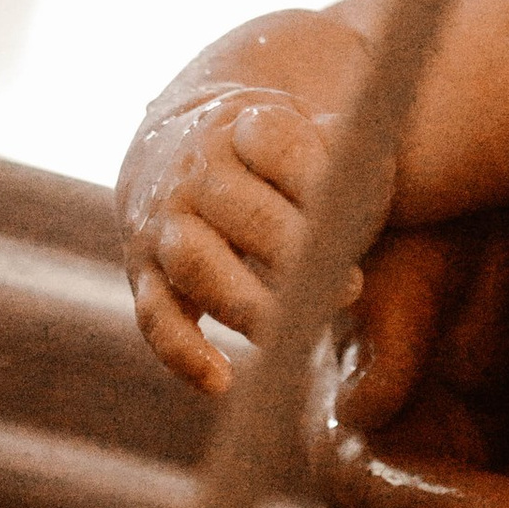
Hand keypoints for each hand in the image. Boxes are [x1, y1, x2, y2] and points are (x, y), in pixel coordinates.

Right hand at [118, 86, 350, 392]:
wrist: (174, 149)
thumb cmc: (266, 153)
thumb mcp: (302, 128)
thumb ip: (341, 150)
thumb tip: (365, 174)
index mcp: (240, 125)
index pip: (278, 144)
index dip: (318, 180)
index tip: (354, 215)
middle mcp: (194, 171)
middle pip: (242, 211)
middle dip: (295, 252)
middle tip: (347, 288)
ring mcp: (163, 222)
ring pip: (195, 264)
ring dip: (247, 304)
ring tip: (296, 335)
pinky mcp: (143, 274)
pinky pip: (154, 317)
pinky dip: (183, 353)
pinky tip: (222, 381)